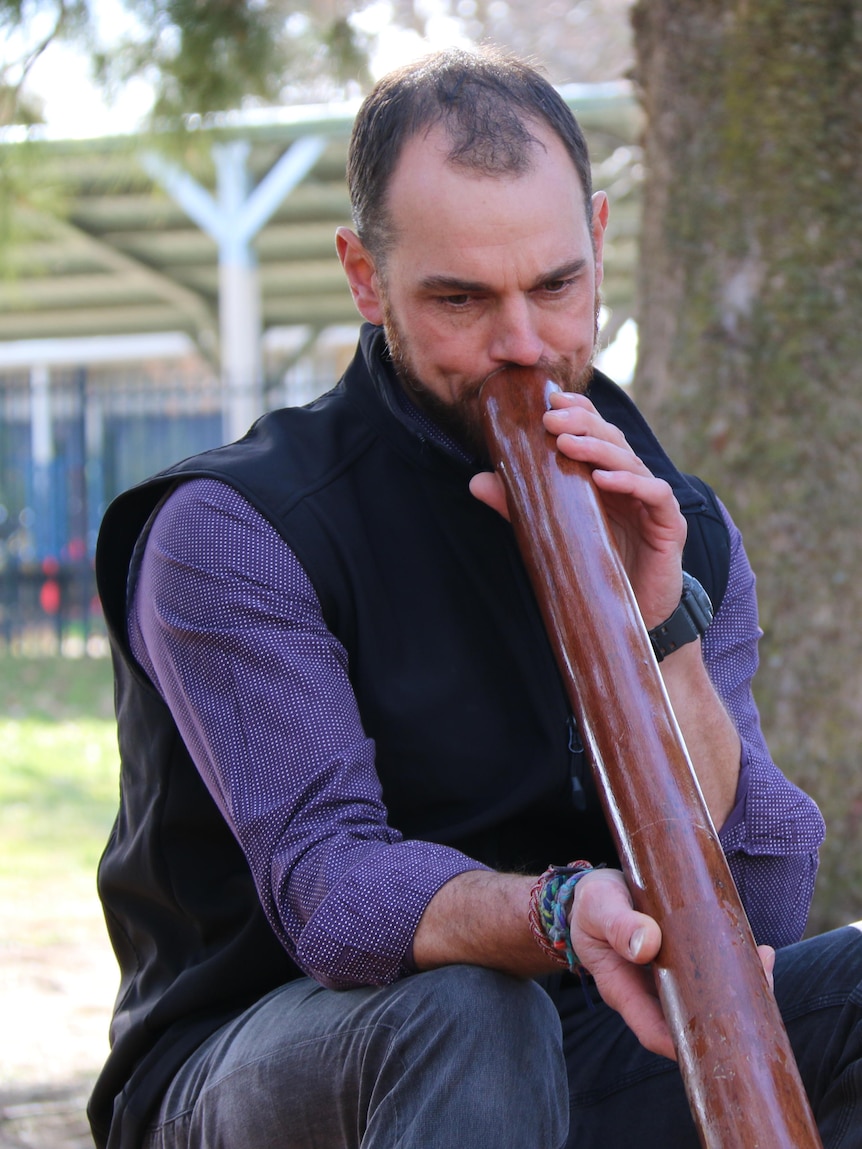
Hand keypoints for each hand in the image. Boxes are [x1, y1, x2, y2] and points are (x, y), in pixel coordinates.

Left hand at [469, 391, 687, 628]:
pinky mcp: (669, 526)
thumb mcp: (555, 532)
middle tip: (550, 417)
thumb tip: (476, 481)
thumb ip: (521, 508)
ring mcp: (654, 503)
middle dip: (582, 423)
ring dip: (598, 449)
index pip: (598, 434)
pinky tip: (602, 479)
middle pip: (613, 441)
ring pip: (631, 462)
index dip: (579, 412)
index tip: (550, 399)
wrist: (634, 617)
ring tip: (566, 442)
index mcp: (610, 480)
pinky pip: (655, 495)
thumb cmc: (597, 569)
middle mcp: (634, 485)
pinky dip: (630, 483)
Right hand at [568, 869, 776, 1060]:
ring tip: (762, 962)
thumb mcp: (599, 907)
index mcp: (623, 989)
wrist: (597, 892)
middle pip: (688, 1020)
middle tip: (757, 987)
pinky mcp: (682, 959)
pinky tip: (756, 949)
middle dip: (726, 1015)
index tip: (717, 1038)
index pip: (654, 1031)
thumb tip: (647, 944)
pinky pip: (710, 972)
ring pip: (705, 997)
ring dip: (737, 988)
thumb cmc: (593, 903)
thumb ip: (618, 925)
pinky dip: (735, 964)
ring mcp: (668, 978)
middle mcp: (649, 992)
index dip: (684, 1044)